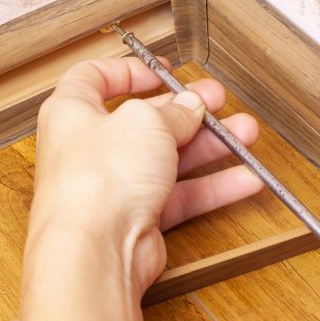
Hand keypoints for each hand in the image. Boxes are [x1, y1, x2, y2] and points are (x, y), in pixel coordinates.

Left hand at [29, 56, 262, 293]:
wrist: (94, 250)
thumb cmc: (98, 180)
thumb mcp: (146, 122)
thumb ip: (175, 112)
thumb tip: (191, 107)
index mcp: (75, 113)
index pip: (95, 79)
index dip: (130, 70)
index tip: (163, 72)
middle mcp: (93, 149)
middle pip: (147, 120)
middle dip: (189, 110)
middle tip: (219, 102)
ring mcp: (116, 185)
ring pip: (171, 159)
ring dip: (211, 146)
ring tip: (245, 134)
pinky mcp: (139, 217)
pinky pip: (181, 196)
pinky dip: (212, 187)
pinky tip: (244, 178)